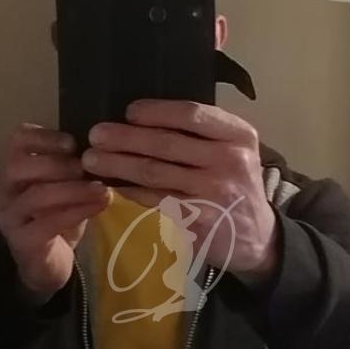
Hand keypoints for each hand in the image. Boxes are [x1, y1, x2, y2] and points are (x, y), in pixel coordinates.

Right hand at [0, 123, 109, 297]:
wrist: (48, 264)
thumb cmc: (56, 219)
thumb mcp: (63, 186)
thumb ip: (70, 167)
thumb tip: (97, 151)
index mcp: (9, 171)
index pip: (17, 140)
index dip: (45, 137)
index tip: (73, 144)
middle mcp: (0, 192)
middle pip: (18, 165)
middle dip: (56, 164)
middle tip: (85, 169)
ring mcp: (8, 218)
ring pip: (36, 195)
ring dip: (74, 189)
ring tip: (101, 189)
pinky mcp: (21, 242)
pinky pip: (49, 223)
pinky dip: (77, 212)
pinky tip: (98, 206)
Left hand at [81, 100, 279, 278]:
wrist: (258, 237)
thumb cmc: (236, 186)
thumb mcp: (235, 150)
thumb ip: (203, 133)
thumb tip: (145, 116)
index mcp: (238, 134)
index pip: (192, 115)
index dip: (156, 112)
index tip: (129, 111)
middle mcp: (229, 160)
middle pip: (166, 143)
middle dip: (124, 137)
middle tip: (95, 134)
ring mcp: (213, 192)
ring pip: (155, 172)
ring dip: (117, 164)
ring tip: (91, 159)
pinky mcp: (197, 219)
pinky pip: (155, 200)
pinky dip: (130, 192)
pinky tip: (112, 186)